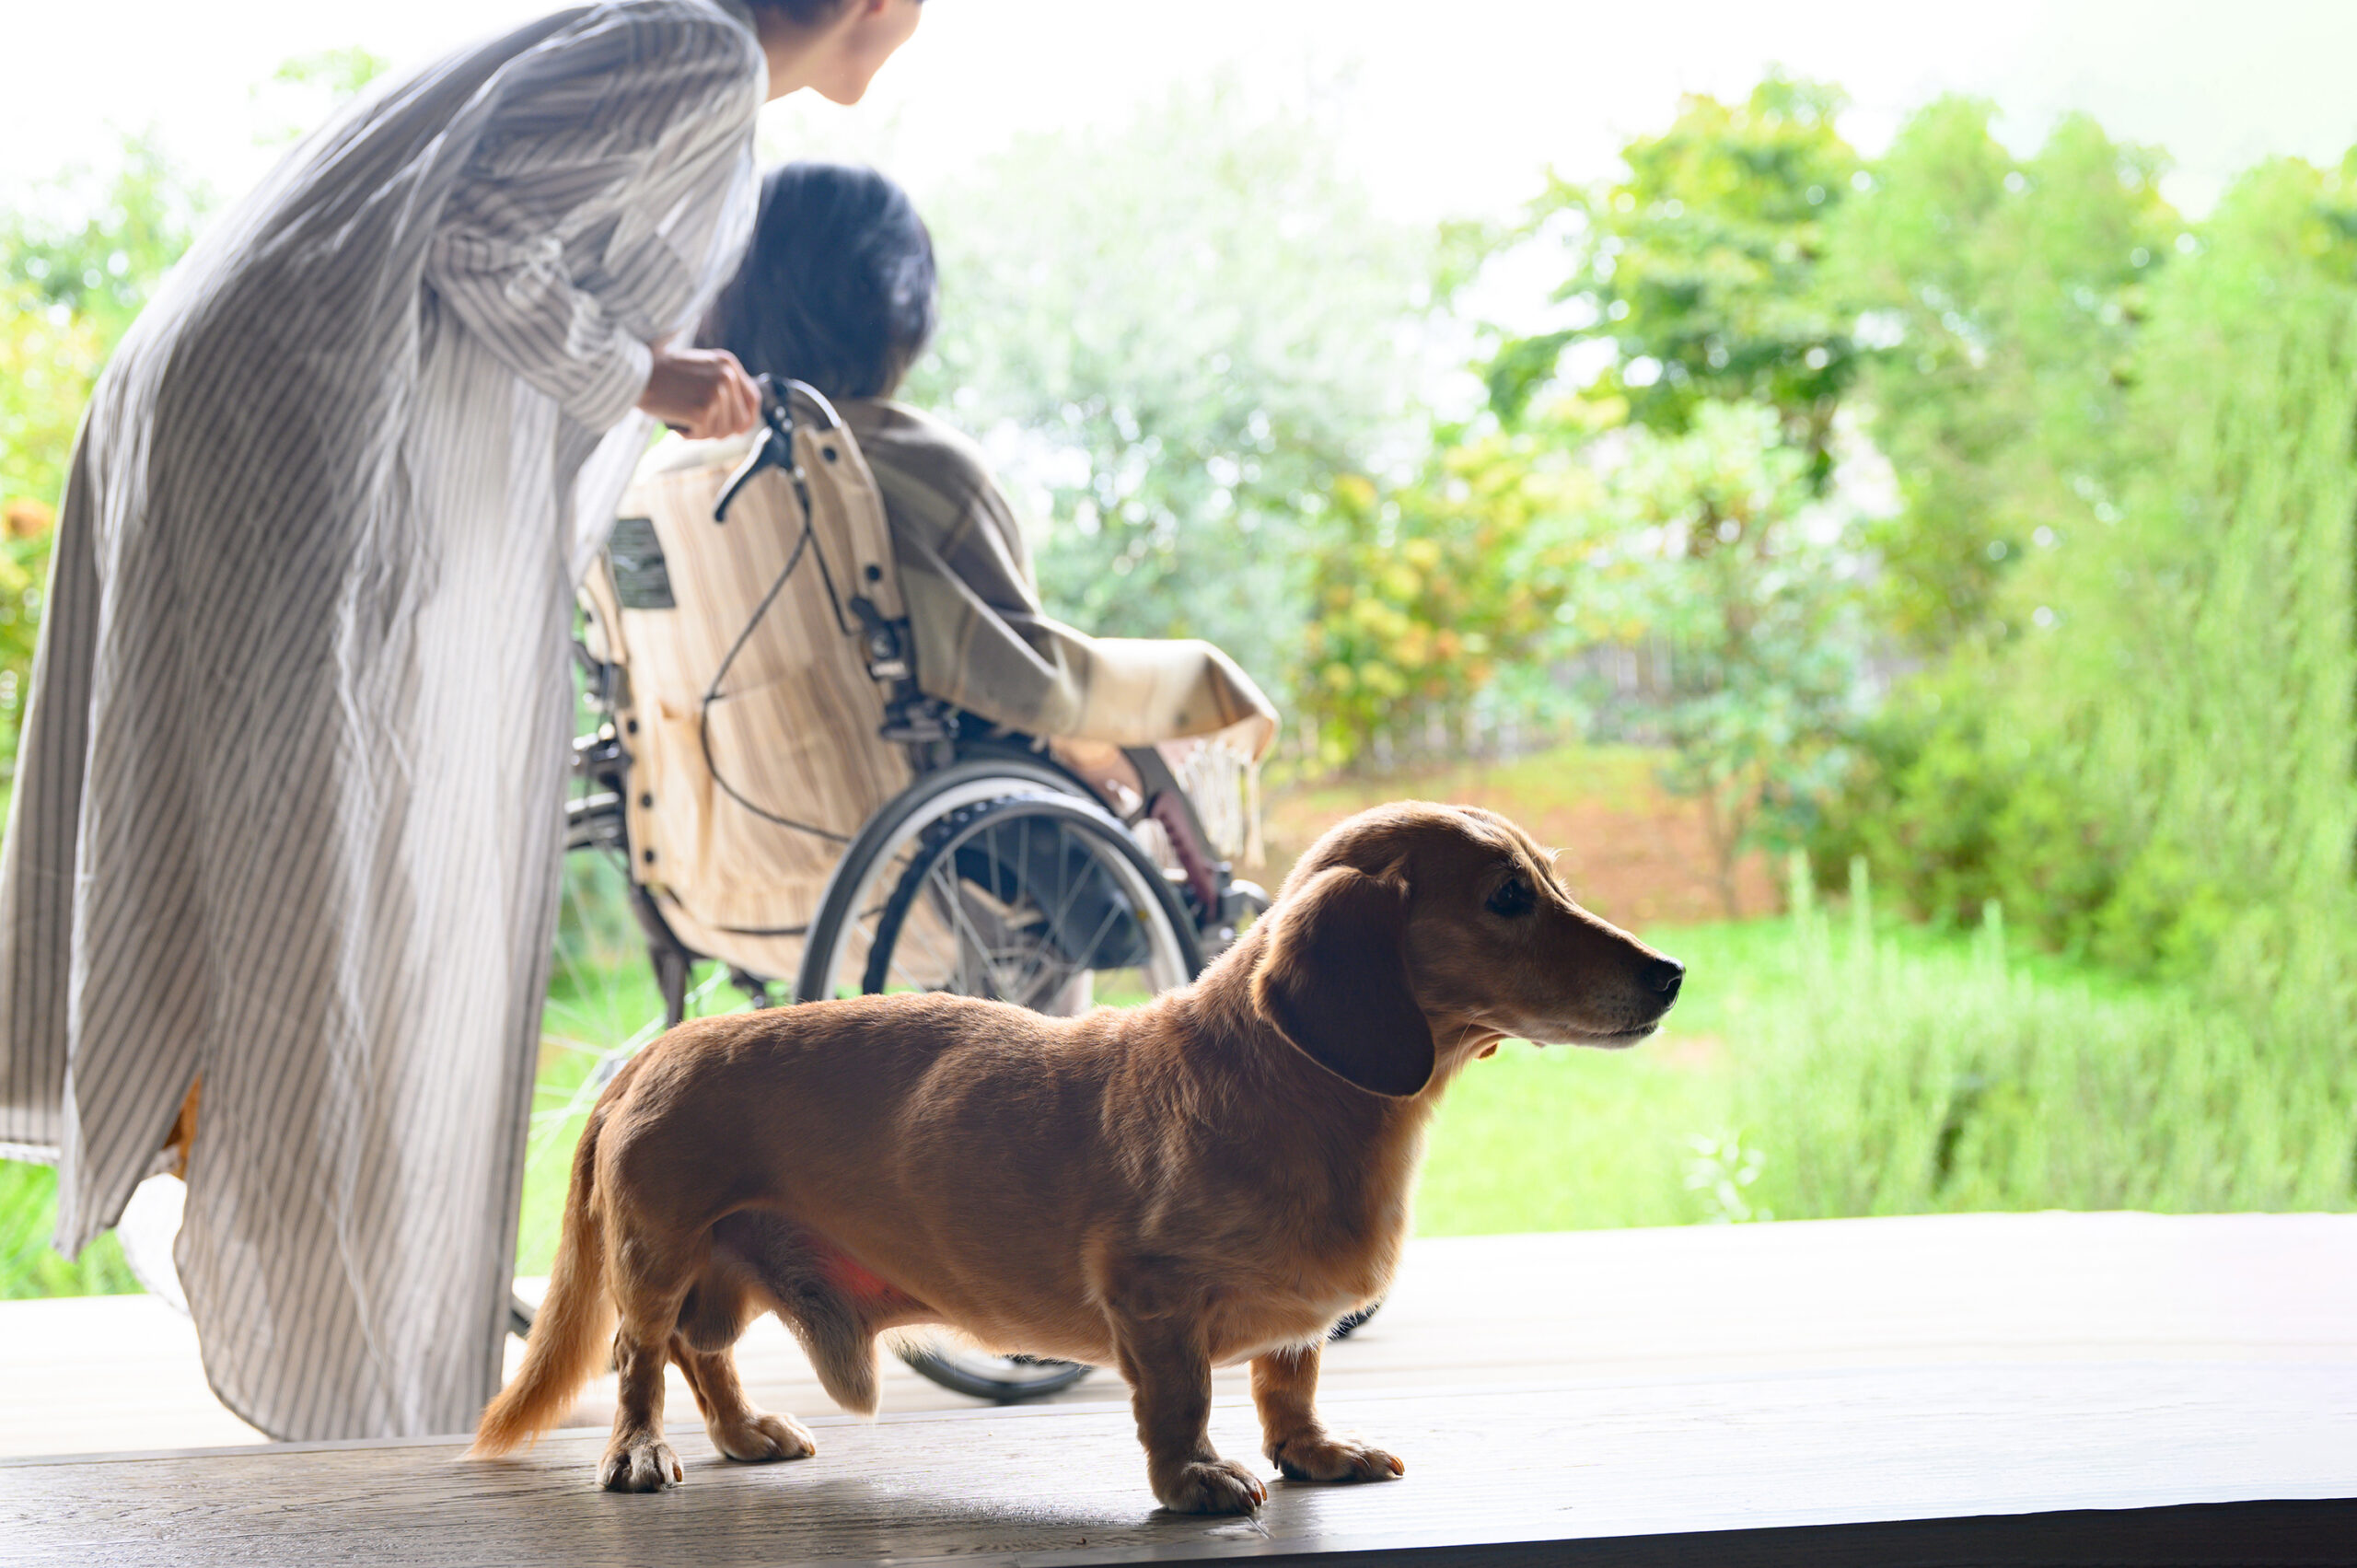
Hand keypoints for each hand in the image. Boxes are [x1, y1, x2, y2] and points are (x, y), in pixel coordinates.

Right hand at [637, 345, 759, 439]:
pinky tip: (676, 420)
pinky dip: (688, 434)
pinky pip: (703, 435)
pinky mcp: (703, 410)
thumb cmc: (662, 373)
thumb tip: (744, 422)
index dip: (747, 419)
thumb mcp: (700, 368)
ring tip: (683, 416)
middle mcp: (726, 376)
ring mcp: (716, 393)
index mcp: (727, 363)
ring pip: (721, 432)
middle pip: (739, 422)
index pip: (753, 398)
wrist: (635, 373)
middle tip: (698, 424)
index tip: (738, 430)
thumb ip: (722, 386)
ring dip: (701, 432)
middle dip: (719, 429)